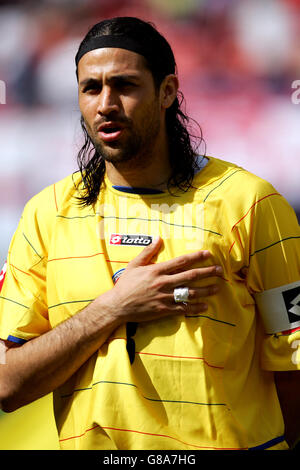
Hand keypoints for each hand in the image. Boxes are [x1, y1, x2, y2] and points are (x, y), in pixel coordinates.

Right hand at [103, 237, 221, 325]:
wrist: (117, 305)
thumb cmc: (125, 284)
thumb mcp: (135, 264)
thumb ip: (148, 252)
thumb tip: (159, 238)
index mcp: (157, 270)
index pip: (181, 261)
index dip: (196, 257)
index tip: (208, 253)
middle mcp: (163, 282)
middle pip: (190, 276)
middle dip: (207, 272)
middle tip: (220, 270)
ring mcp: (164, 297)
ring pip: (189, 292)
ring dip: (205, 290)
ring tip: (217, 288)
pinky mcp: (164, 310)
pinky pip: (183, 308)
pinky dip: (195, 307)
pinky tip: (205, 306)